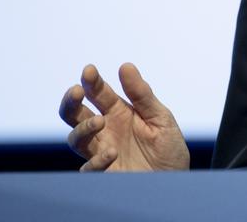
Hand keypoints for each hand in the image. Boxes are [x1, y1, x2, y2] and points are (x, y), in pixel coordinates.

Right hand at [59, 62, 190, 171]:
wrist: (176, 181)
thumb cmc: (168, 149)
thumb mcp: (161, 118)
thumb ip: (142, 95)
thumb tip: (125, 66)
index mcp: (118, 112)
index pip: (98, 93)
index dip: (92, 81)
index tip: (89, 71)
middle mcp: (105, 130)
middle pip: (75, 114)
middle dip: (71, 101)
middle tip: (76, 91)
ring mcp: (101, 151)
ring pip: (75, 138)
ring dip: (83, 128)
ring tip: (99, 121)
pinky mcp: (104, 173)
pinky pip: (89, 167)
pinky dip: (96, 160)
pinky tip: (112, 152)